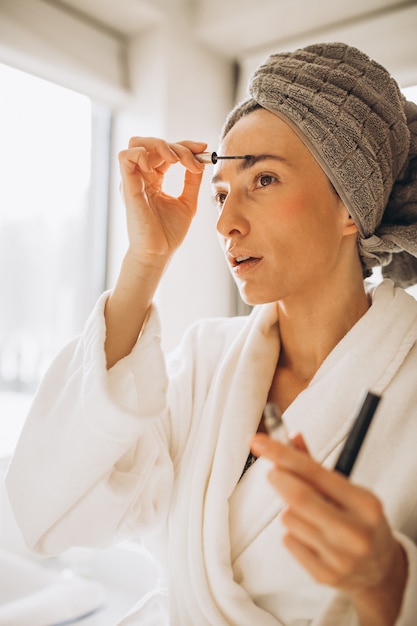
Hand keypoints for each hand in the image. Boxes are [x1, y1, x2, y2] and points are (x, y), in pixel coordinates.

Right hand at [118, 137, 206, 265]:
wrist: (159, 253)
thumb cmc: (168, 234)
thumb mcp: (187, 202)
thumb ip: (192, 181)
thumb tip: (200, 161)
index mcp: (154, 180)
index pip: (166, 152)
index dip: (185, 146)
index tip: (203, 149)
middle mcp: (141, 177)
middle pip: (152, 143)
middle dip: (177, 146)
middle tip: (194, 159)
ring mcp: (133, 180)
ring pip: (137, 143)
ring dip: (160, 145)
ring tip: (177, 161)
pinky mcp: (127, 186)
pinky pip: (125, 156)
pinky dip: (143, 153)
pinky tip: (161, 166)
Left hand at [251, 434, 406, 624]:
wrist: (381, 570)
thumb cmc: (360, 520)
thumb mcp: (348, 491)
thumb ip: (315, 465)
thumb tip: (290, 436)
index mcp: (364, 504)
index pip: (315, 471)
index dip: (282, 453)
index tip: (259, 441)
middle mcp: (355, 531)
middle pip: (298, 496)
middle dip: (279, 478)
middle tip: (272, 472)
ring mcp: (341, 557)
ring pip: (289, 518)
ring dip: (288, 509)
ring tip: (308, 515)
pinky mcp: (325, 575)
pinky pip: (288, 540)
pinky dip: (292, 532)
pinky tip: (310, 537)